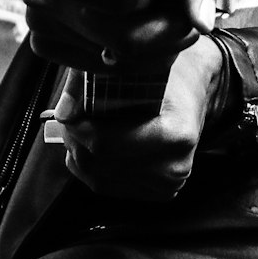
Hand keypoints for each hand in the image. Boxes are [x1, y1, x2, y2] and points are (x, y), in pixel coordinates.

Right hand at [22, 0, 223, 72]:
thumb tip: (201, 21)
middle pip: (109, 34)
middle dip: (159, 34)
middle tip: (185, 25)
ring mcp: (38, 20)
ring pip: (107, 56)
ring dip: (151, 52)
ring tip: (169, 28)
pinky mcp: (44, 45)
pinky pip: (94, 69)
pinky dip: (128, 63)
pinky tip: (143, 43)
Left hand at [51, 34, 226, 199]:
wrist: (195, 87)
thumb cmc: (166, 73)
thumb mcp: (131, 67)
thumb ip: (90, 86)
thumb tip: (62, 114)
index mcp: (176, 134)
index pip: (103, 143)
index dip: (76, 127)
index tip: (69, 110)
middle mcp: (176, 165)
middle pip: (97, 164)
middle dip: (75, 140)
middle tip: (71, 118)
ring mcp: (169, 183)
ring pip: (98, 179)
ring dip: (81, 154)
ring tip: (84, 129)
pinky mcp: (161, 191)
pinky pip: (109, 186)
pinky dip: (94, 167)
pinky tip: (99, 146)